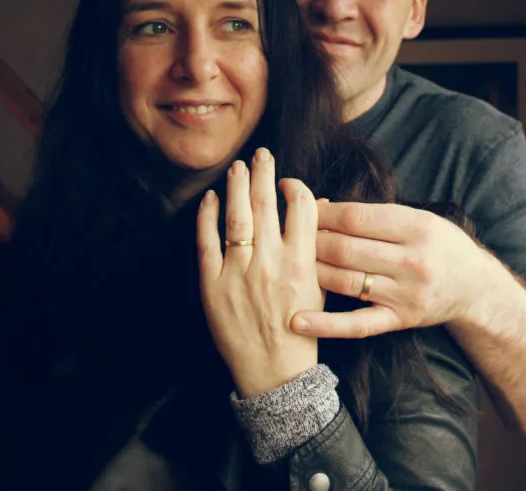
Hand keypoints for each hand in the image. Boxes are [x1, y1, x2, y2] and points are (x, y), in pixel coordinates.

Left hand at [197, 148, 321, 397]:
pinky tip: (209, 199)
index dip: (294, 186)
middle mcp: (270, 261)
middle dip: (263, 172)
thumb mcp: (319, 288)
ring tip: (237, 167)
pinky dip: (206, 217)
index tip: (287, 180)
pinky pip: (207, 241)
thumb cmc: (302, 331)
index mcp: (301, 262)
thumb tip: (308, 215)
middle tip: (261, 154)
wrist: (275, 371)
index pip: (302, 206)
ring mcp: (239, 271)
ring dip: (236, 186)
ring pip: (236, 215)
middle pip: (266, 203)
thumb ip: (313, 252)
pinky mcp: (213, 284)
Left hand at [290, 201, 495, 338]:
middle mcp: (412, 261)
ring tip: (288, 264)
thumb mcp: (419, 218)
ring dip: (311, 271)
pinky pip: (356, 324)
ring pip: (344, 281)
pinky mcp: (399, 320)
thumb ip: (376, 215)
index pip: (355, 218)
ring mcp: (405, 294)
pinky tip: (296, 321)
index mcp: (417, 227)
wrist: (475, 287)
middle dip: (310, 240)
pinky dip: (324, 324)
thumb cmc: (440, 245)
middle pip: (345, 249)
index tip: (300, 206)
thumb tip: (323, 208)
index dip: (321, 213)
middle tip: (289, 235)